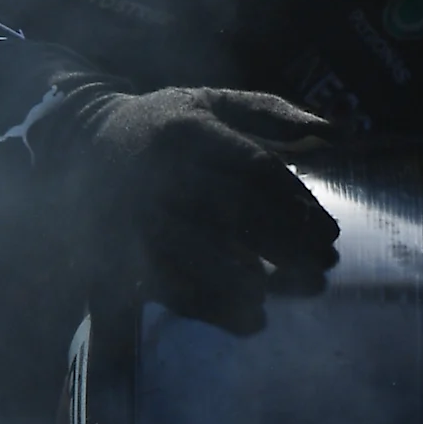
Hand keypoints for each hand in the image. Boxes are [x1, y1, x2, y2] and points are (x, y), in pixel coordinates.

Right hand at [25, 84, 340, 332]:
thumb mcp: (213, 103)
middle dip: (286, 244)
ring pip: (199, 256)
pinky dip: (214, 309)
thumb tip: (343, 131)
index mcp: (190, 130)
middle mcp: (161, 171)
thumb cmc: (164, 123)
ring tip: (293, 295)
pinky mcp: (120, 251)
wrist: (79, 139)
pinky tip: (254, 320)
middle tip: (325, 267)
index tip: (330, 232)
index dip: (297, 203)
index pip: (254, 169)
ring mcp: (136, 214)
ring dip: (252, 281)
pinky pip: (169, 287)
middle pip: (233, 213)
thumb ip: (275, 115)